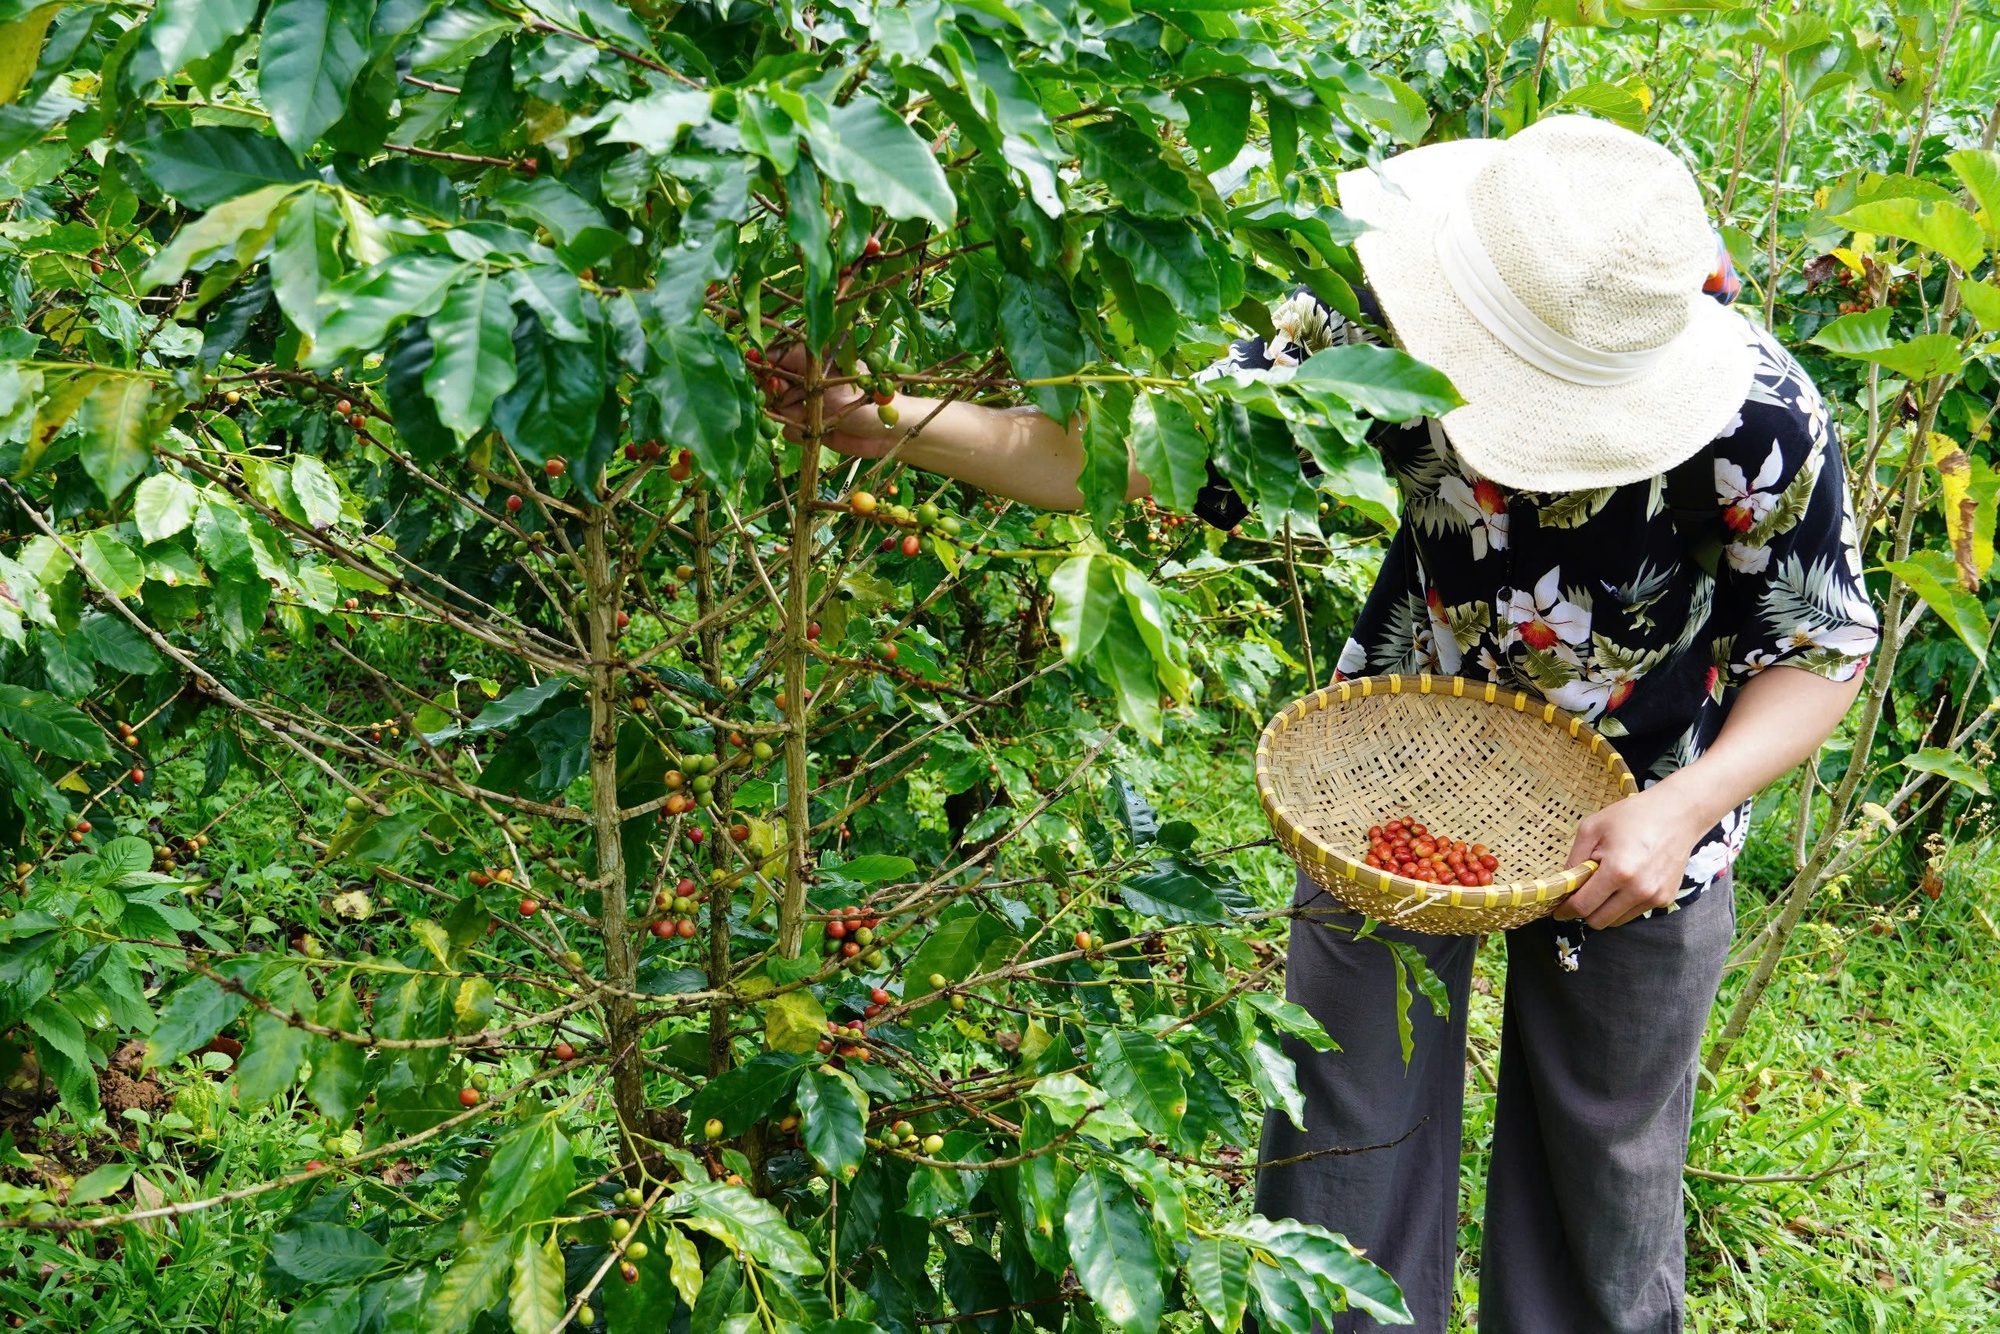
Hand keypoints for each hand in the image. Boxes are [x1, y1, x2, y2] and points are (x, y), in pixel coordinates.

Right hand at [763, 345, 908, 459]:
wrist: (887, 432)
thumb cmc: (865, 398)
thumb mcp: (828, 378)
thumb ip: (797, 368)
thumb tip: (763, 356)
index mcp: (813, 362)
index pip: (777, 358)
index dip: (764, 366)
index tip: (756, 372)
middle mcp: (806, 382)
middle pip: (772, 385)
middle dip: (774, 393)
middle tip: (784, 396)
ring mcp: (806, 406)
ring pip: (778, 410)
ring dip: (788, 415)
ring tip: (808, 417)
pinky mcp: (809, 428)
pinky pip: (788, 430)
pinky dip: (797, 432)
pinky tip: (813, 431)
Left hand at [1553, 783, 1711, 929]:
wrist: (1678, 814)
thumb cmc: (1632, 816)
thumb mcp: (1592, 828)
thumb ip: (1574, 860)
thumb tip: (1563, 885)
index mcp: (1618, 872)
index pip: (1583, 906)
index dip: (1566, 910)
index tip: (1558, 909)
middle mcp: (1638, 890)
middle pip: (1599, 921)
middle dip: (1584, 911)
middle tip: (1580, 894)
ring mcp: (1655, 897)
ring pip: (1617, 920)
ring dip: (1604, 909)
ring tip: (1605, 883)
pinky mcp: (1665, 899)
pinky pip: (1634, 912)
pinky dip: (1623, 904)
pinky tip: (1624, 882)